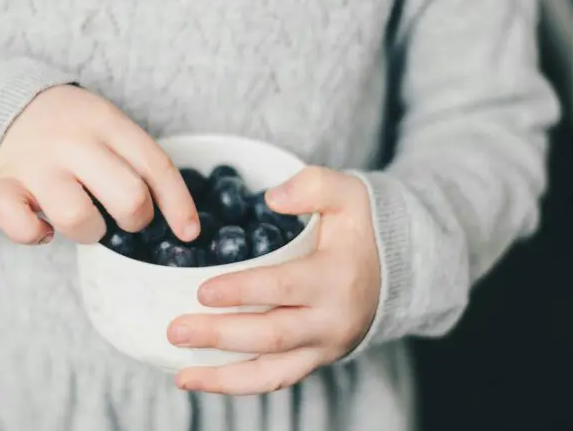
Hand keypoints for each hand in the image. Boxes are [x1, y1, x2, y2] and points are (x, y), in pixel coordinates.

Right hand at [0, 84, 199, 244]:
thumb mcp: (109, 125)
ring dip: (90, 233)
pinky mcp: (1, 185)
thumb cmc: (72, 128)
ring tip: (84, 221)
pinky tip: (44, 228)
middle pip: (128, 198)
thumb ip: (137, 160)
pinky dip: (35, 235)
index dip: (178, 204)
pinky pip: (21, 227)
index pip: (155, 166)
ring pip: (78, 219)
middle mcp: (73, 142)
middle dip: (135, 219)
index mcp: (107, 123)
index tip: (189, 231)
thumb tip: (182, 221)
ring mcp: (35, 164)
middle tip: (124, 215)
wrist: (2, 102)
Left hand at [167, 167, 380, 394]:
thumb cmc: (361, 230)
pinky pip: (275, 380)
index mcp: (336, 278)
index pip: (283, 288)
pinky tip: (202, 380)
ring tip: (182, 375)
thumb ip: (313, 186)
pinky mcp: (315, 360)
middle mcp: (331, 321)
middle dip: (220, 336)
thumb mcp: (348, 194)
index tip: (201, 291)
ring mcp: (324, 347)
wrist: (396, 271)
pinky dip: (237, 386)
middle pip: (270, 336)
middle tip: (175, 330)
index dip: (242, 291)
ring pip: (271, 373)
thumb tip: (271, 199)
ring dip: (223, 378)